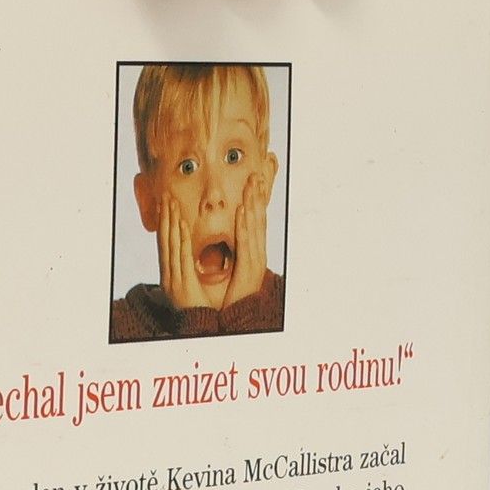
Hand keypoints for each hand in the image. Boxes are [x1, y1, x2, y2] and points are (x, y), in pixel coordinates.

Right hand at [159, 193, 210, 310]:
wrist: (197, 329)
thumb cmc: (196, 310)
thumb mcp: (188, 288)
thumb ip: (187, 272)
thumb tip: (188, 258)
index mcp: (169, 276)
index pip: (165, 245)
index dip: (164, 225)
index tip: (165, 207)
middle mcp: (168, 276)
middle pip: (165, 242)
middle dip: (165, 218)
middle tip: (166, 197)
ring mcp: (173, 279)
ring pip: (171, 246)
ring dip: (171, 223)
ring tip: (172, 204)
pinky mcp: (182, 284)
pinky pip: (182, 257)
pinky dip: (182, 240)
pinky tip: (182, 225)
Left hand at [225, 167, 269, 305]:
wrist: (238, 316)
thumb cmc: (234, 294)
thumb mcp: (235, 267)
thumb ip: (234, 251)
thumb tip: (230, 237)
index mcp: (254, 252)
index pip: (256, 221)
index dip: (256, 200)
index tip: (254, 180)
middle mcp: (258, 253)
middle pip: (259, 219)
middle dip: (258, 196)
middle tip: (256, 174)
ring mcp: (256, 259)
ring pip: (255, 226)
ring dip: (253, 203)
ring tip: (251, 184)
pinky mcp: (249, 268)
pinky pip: (246, 242)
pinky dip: (244, 224)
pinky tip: (242, 210)